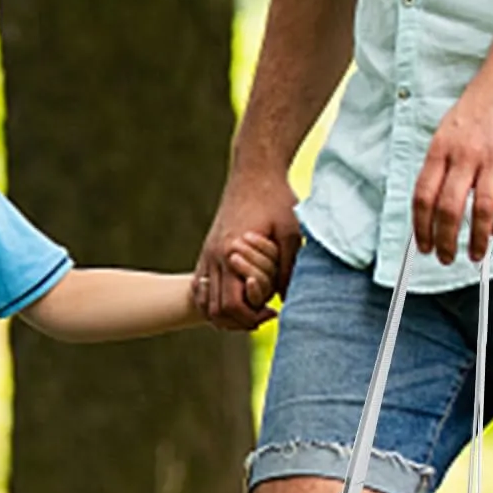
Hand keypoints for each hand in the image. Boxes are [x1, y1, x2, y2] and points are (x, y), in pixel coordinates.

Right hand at [196, 167, 300, 330]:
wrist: (254, 171)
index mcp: (232, 252)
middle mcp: (214, 256)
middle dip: (240, 321)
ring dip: (225, 313)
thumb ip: (288, 269)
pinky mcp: (207, 250)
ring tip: (250, 311)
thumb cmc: (276, 199)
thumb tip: (286, 300)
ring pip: (205, 301)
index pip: (233, 305)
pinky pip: (201, 287)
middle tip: (264, 315)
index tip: (273, 311)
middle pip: (216, 310)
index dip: (252, 316)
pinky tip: (236, 296)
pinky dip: (214, 300)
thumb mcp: (290, 233)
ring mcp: (207, 253)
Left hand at [411, 65, 492, 263]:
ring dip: (477, 238)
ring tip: (476, 254)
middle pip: (448, 208)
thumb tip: (431, 202)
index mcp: (440, 149)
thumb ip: (441, 163)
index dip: (420, 226)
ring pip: (480, 209)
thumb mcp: (448, 130)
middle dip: (445, 240)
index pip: (422, 196)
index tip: (423, 245)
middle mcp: (464, 155)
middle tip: (446, 258)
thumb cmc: (480, 105)